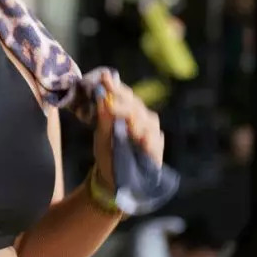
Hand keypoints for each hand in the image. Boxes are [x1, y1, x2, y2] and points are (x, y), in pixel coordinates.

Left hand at [93, 71, 164, 185]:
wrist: (113, 178)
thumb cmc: (108, 152)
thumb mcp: (102, 134)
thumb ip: (103, 115)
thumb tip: (100, 93)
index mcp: (129, 112)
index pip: (125, 95)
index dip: (116, 87)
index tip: (104, 78)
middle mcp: (143, 119)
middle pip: (136, 106)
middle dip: (123, 102)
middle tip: (109, 100)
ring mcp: (151, 135)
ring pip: (148, 121)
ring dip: (136, 119)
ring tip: (123, 118)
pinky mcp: (156, 151)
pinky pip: (155, 143)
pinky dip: (149, 140)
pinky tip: (141, 139)